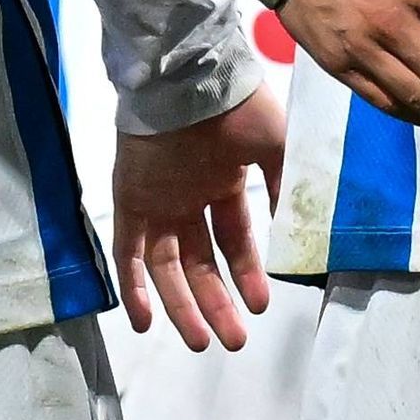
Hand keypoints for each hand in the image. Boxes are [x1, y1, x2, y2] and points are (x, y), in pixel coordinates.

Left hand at [113, 90, 287, 352]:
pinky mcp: (129, 201)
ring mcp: (157, 201)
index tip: (261, 306)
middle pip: (200, 264)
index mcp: (221, 183)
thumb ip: (284, 186)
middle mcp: (188, 198)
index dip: (247, 275)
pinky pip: (126, 252)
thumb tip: (293, 228)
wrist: (190, 77)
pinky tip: (144, 322)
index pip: (233, 242)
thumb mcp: (275, 146)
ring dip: (181, 306)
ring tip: (200, 343)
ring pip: (166, 267)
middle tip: (233, 340)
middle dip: (216, 302)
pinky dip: (134, 286)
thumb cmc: (235, 106)